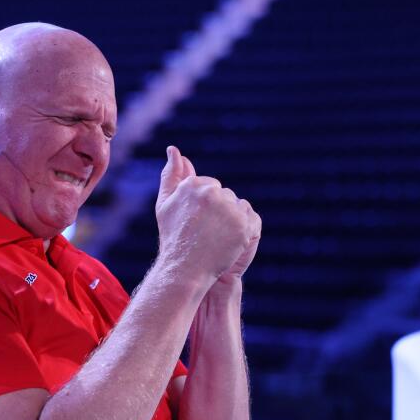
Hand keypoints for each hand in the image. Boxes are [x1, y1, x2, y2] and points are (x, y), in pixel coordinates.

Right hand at [154, 146, 255, 287]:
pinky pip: (252, 219)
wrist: (184, 269)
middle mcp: (211, 193)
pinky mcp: (243, 226)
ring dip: (234, 219)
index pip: (211, 186)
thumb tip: (174, 150)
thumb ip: (171, 174)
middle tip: (206, 232)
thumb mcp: (166, 202)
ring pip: (240, 206)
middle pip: (226, 195)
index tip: (197, 222)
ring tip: (218, 237)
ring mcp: (228, 209)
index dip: (206, 207)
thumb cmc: (173, 236)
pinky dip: (246, 229)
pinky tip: (231, 240)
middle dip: (220, 211)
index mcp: (193, 185)